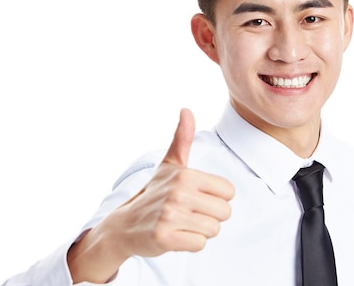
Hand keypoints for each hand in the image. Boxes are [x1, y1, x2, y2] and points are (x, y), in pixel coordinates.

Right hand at [68, 108, 234, 282]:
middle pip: (224, 213)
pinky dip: (190, 243)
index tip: (196, 198)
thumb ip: (182, 138)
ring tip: (181, 224)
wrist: (125, 225)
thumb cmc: (154, 193)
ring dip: (200, 231)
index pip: (228, 192)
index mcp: (184, 174)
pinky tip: (176, 236)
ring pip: (213, 230)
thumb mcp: (169, 165)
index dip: (216, 198)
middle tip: (188, 213)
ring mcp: (170, 216)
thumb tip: (186, 109)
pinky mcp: (164, 237)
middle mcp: (177, 193)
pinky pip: (199, 244)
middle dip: (210, 216)